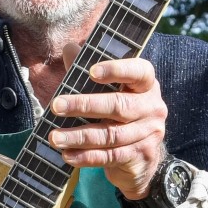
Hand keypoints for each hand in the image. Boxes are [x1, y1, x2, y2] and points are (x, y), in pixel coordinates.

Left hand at [46, 57, 167, 198]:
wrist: (141, 159)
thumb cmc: (118, 116)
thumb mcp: (107, 92)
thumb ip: (89, 71)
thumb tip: (69, 47)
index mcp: (146, 85)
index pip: (139, 71)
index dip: (116, 70)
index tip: (91, 71)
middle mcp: (153, 108)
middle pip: (118, 106)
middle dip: (84, 105)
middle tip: (56, 106)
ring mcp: (149, 133)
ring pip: (111, 135)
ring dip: (79, 136)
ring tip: (54, 137)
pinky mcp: (141, 156)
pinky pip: (110, 156)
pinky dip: (86, 157)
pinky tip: (67, 155)